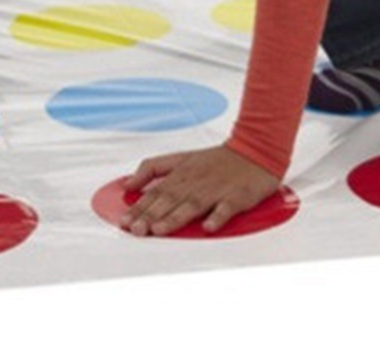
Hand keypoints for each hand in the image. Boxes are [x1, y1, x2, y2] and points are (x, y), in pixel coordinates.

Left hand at [120, 144, 282, 236]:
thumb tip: (129, 183)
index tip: (125, 221)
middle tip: (136, 229)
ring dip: (175, 217)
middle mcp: (195, 182)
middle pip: (170, 199)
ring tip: (160, 230)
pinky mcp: (236, 196)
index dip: (139, 207)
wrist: (255, 149)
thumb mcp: (181, 158)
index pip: (156, 192)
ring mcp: (216, 189)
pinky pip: (226, 207)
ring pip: (193, 204)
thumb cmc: (218, 159)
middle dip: (151, 215)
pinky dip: (217, 217)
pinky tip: (208, 227)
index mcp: (182, 173)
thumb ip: (154, 168)